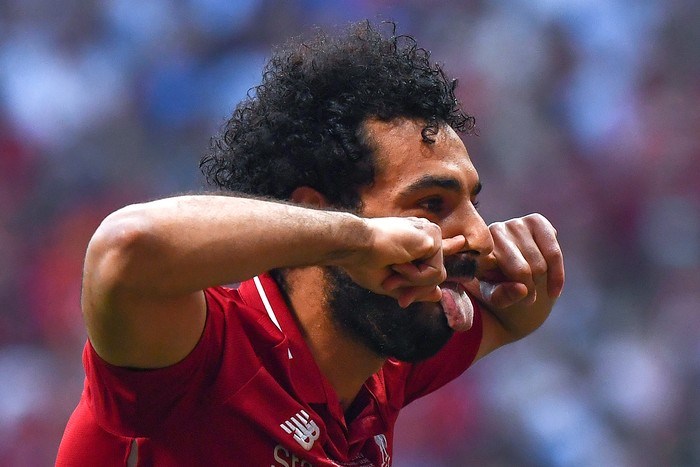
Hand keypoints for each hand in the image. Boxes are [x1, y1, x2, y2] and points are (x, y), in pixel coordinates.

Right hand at [338, 216, 465, 306]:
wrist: (353, 246)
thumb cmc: (362, 262)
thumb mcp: (392, 282)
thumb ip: (415, 287)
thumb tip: (439, 294)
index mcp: (412, 238)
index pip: (436, 245)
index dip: (450, 246)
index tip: (461, 242)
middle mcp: (423, 233)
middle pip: (435, 272)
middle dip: (416, 289)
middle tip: (393, 292)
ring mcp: (429, 234)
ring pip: (437, 275)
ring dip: (413, 282)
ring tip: (393, 270)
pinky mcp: (432, 238)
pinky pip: (434, 273)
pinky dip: (415, 277)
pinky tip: (399, 264)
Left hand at [470, 213, 563, 310]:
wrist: (513, 269)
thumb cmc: (498, 283)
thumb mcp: (494, 296)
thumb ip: (502, 296)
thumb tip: (523, 289)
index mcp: (478, 250)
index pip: (496, 273)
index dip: (508, 291)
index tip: (516, 301)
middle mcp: (494, 232)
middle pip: (522, 270)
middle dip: (528, 289)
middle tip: (526, 296)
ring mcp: (515, 224)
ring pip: (540, 264)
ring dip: (540, 282)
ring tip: (533, 285)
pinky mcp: (536, 221)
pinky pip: (554, 253)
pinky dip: (557, 276)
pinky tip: (553, 291)